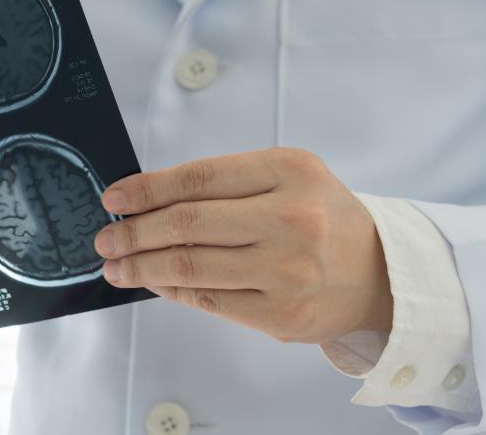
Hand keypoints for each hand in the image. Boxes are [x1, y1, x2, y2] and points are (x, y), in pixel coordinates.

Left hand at [94, 148, 392, 344]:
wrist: (380, 271)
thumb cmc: (321, 217)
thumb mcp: (287, 177)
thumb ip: (226, 185)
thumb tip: (148, 204)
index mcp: (290, 171)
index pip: (198, 178)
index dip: (147, 189)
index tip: (114, 198)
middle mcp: (292, 218)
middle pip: (187, 224)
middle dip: (133, 233)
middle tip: (105, 238)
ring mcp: (287, 270)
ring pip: (190, 266)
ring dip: (141, 267)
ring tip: (116, 266)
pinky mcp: (280, 314)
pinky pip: (207, 300)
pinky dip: (170, 289)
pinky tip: (152, 282)